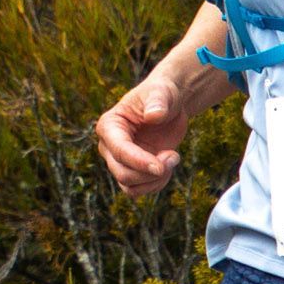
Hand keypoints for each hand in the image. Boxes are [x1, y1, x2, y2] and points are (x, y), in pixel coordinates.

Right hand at [95, 77, 191, 196]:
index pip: (120, 151)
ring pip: (130, 188)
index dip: (139, 162)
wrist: (169, 106)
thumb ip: (157, 101)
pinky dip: (157, 184)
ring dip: (155, 180)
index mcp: (109, 126)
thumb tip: (154, 115)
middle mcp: (108, 147)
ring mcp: (118, 161)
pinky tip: (169, 164)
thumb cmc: (162, 94)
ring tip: (173, 158)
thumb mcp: (162, 93)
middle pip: (123, 174)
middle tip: (174, 156)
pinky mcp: (131, 171)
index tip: (161, 167)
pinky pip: (139, 190)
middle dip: (151, 172)